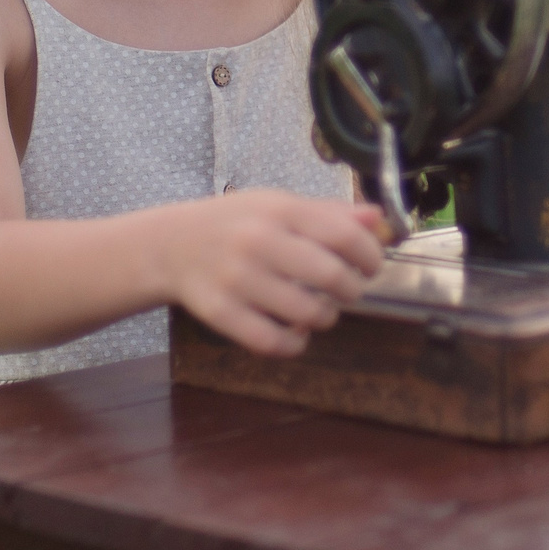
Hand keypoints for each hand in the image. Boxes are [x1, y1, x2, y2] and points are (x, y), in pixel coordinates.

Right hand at [159, 190, 387, 356]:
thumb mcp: (278, 205)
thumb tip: (378, 219)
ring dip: (324, 317)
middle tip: (347, 290)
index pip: (343, 233)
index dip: (369, 255)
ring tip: (319, 310)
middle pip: (330, 275)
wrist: (170, 245)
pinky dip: (295, 344)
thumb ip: (329, 213)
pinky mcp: (220, 313)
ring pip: (305, 313)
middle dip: (351, 289)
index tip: (370, 265)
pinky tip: (296, 333)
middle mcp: (258, 241)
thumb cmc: (235, 224)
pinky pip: (272, 342)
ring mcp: (237, 279)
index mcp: (279, 210)